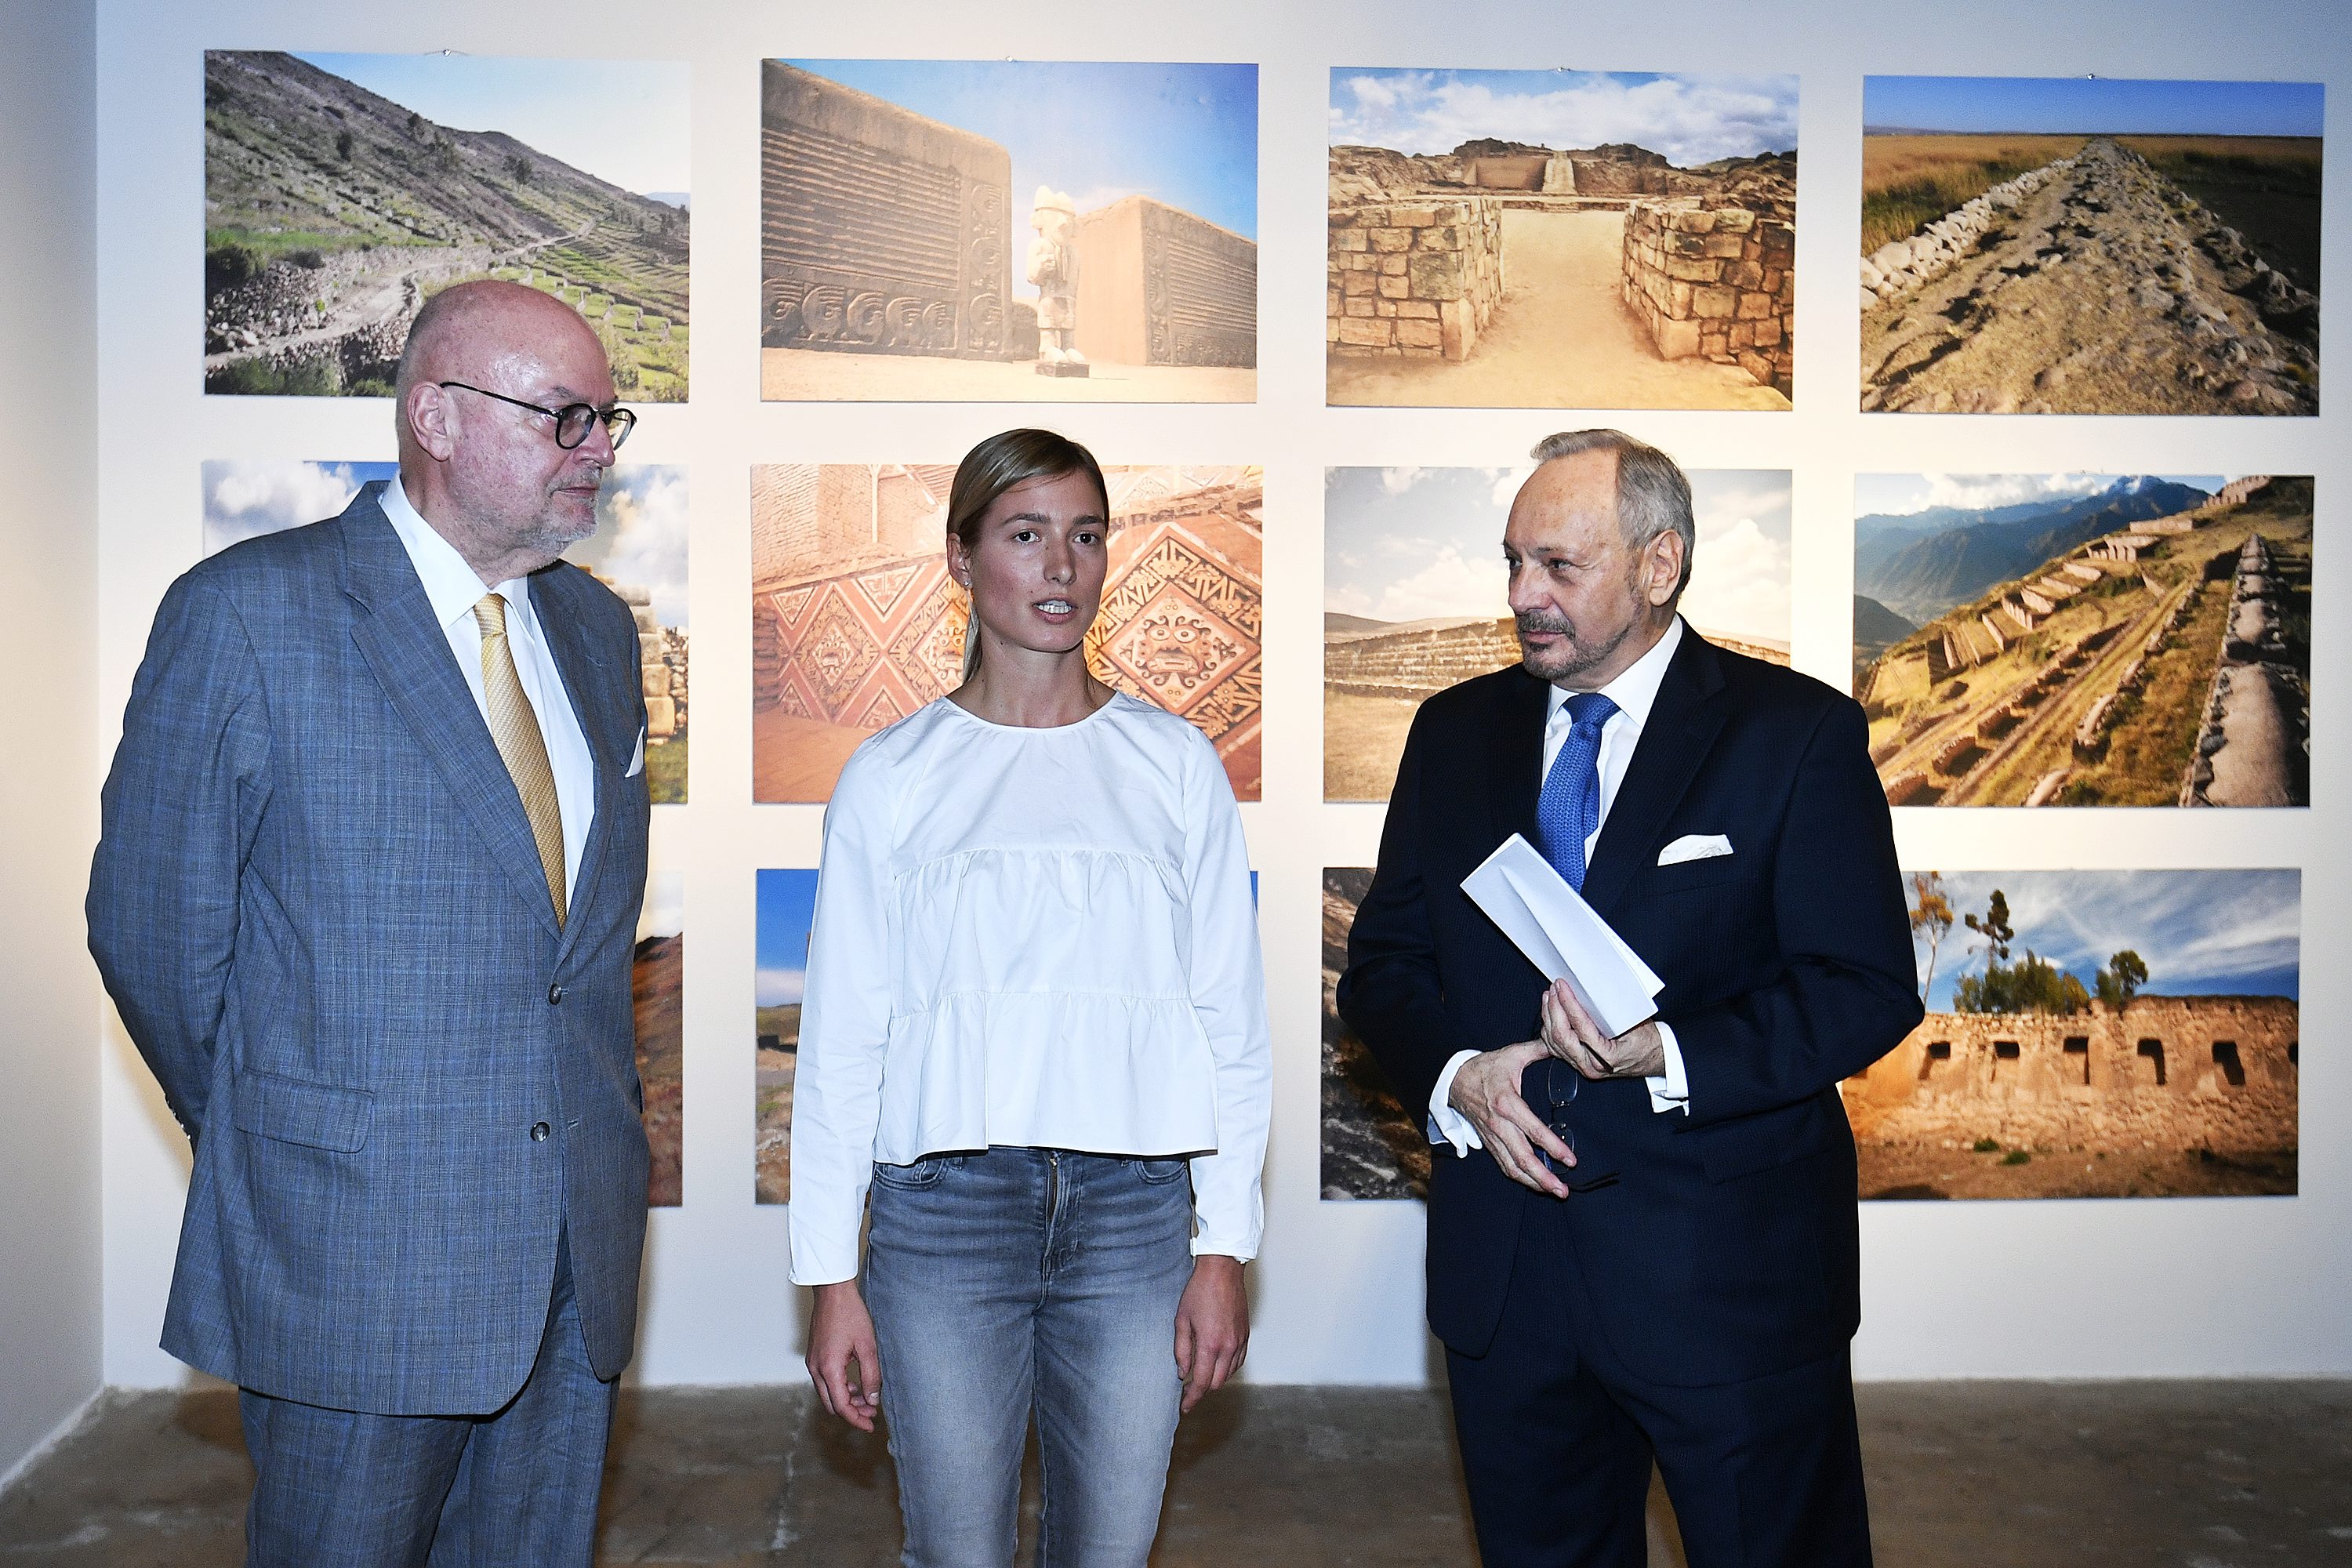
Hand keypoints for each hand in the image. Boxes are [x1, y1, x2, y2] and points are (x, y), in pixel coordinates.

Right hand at [807, 1281, 882, 1431]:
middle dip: (851, 1412)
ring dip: (846, 1400)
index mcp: (829, 1368)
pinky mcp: (814, 1356)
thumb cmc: (850, 1314)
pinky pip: (825, 1381)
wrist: (832, 1292)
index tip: (870, 1426)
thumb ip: (871, 1375)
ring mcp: (812, 1362)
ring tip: (867, 1399)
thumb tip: (873, 1399)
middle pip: (832, 1404)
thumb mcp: (867, 1346)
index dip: (856, 1419)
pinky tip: (855, 1384)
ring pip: (827, 1393)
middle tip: (871, 1413)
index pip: (842, 1406)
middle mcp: (816, 1369)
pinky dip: (839, 1388)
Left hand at [1174, 1255, 1248, 1413]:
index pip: (1202, 1382)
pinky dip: (1227, 1368)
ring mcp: (1240, 1341)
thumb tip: (1182, 1373)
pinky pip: (1239, 1361)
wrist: (1222, 1271)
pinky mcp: (1246, 1334)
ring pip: (1229, 1374)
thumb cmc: (1199, 1291)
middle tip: (1188, 1391)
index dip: (1192, 1398)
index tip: (1185, 1406)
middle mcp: (1228, 1346)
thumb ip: (1181, 1350)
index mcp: (1210, 1344)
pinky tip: (1217, 1364)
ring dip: (1215, 1379)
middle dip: (1202, 1390)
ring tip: (1201, 1376)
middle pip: (1217, 1383)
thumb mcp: (1181, 1320)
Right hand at [1447, 1041, 1575, 1198]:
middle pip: (1522, 1159)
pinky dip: (1520, 1177)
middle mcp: (1499, 1125)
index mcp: (1507, 1103)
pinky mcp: (1488, 1142)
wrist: (1453, 1078)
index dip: (1554, 1148)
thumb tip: (1564, 1043)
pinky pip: (1504, 1165)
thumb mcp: (1512, 1054)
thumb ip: (1539, 1050)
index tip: (1571, 1160)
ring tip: (1554, 1191)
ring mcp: (1492, 1136)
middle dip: (1544, 1178)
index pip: (1534, 1132)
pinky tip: (1534, 1183)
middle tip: (1563, 1190)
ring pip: (1512, 1167)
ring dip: (1533, 1183)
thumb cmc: (1486, 1067)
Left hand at [1541, 980, 1664, 1080]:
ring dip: (1548, 1018)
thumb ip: (1611, 1013)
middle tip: (1554, 989)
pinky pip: (1555, 1049)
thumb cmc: (1648, 1043)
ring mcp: (1583, 1067)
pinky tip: (1547, 1017)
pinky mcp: (1578, 1064)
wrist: (1654, 1059)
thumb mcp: (1635, 1024)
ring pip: (1554, 1043)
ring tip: (1549, 998)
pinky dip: (1548, 1032)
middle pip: (1561, 1037)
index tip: (1562, 987)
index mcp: (1607, 1057)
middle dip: (1553, 1009)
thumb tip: (1591, 991)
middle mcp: (1591, 1065)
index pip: (1580, 1028)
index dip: (1568, 1004)